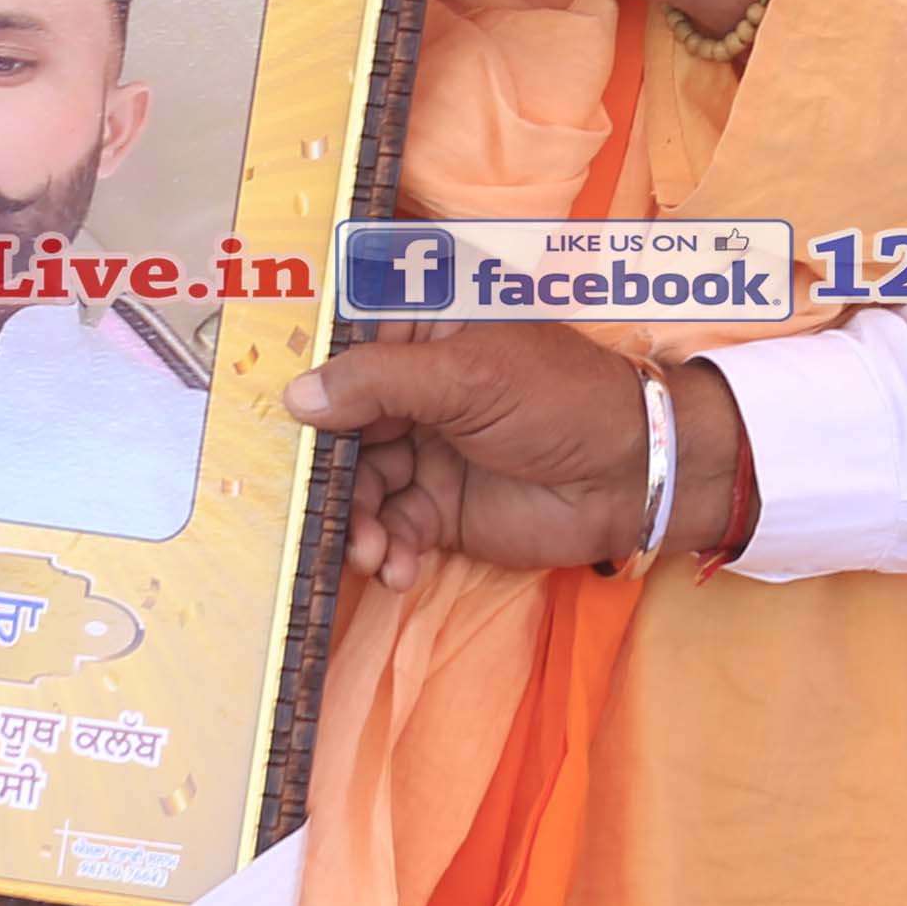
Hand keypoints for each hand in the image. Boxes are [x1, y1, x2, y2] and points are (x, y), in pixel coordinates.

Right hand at [287, 328, 746, 586]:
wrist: (631, 475)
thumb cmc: (560, 399)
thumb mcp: (468, 375)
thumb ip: (380, 382)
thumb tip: (297, 396)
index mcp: (422, 336)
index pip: (342, 355)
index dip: (307, 387)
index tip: (275, 423)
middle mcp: (412, 393)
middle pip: (338, 431)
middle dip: (325, 475)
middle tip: (319, 508)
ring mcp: (423, 452)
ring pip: (357, 489)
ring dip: (355, 524)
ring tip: (371, 551)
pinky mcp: (438, 510)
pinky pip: (391, 531)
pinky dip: (388, 552)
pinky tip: (399, 569)